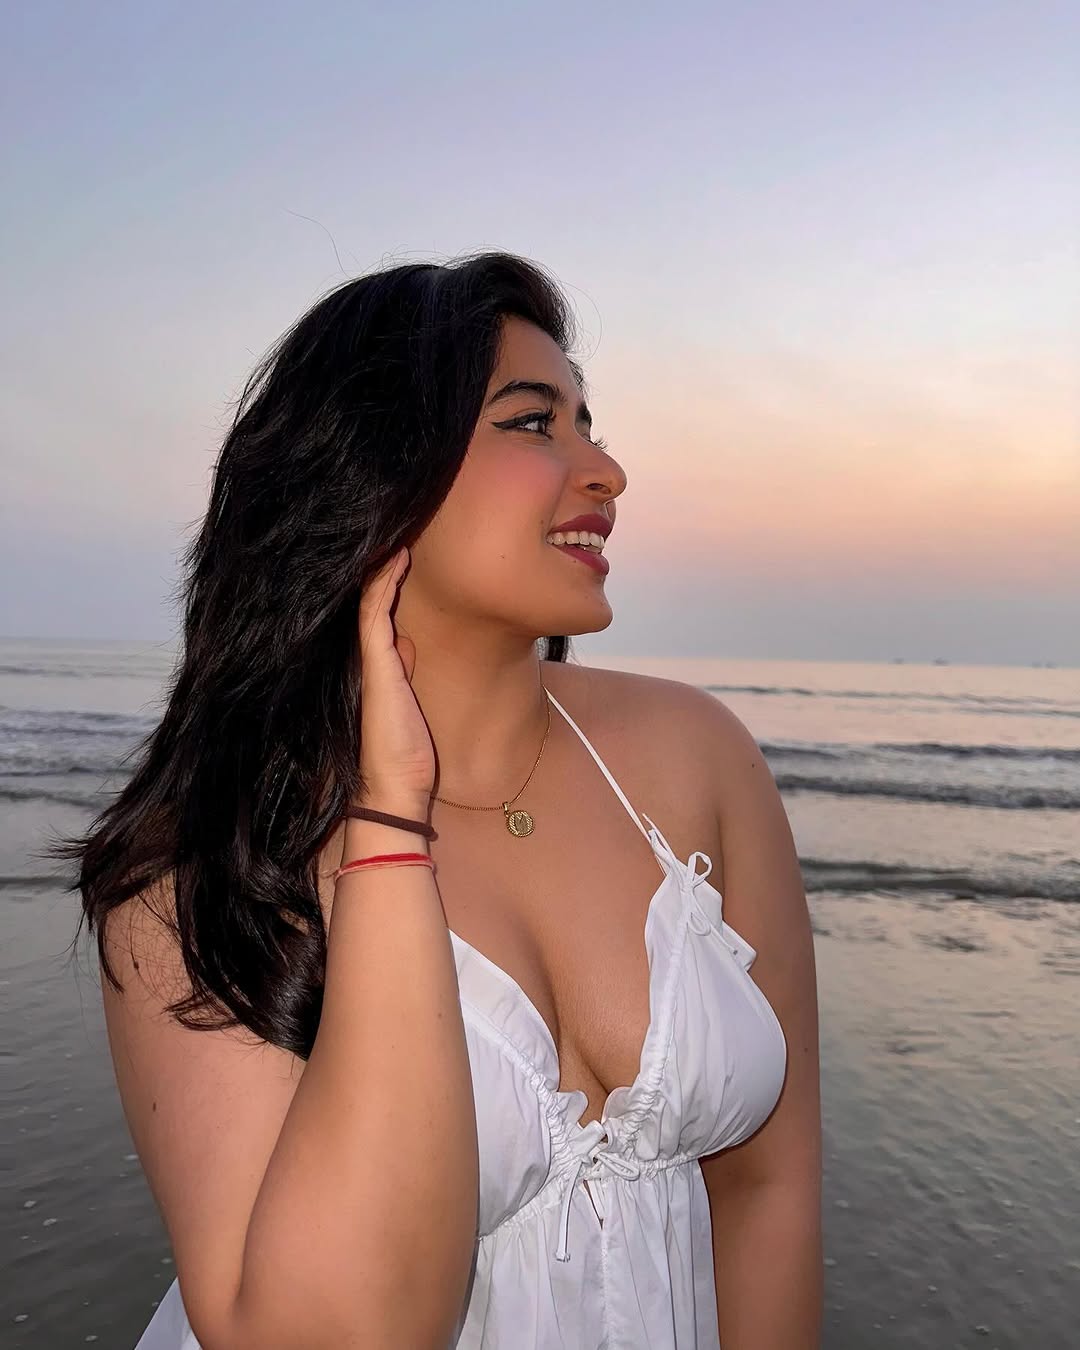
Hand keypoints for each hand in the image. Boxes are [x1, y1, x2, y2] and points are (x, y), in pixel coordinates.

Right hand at [356, 547, 434, 809]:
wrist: (394, 786)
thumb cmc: (403, 752)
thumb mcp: (407, 702)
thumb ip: (402, 671)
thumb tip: (406, 644)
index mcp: (373, 664)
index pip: (374, 610)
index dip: (382, 578)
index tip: (394, 547)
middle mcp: (366, 657)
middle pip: (367, 598)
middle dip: (376, 564)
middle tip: (389, 527)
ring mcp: (369, 658)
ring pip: (370, 598)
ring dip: (381, 564)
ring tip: (393, 530)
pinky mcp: (376, 662)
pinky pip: (376, 611)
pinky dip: (385, 582)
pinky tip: (396, 557)